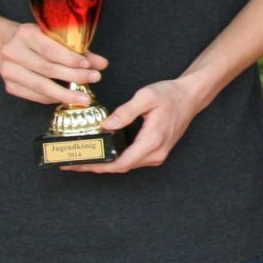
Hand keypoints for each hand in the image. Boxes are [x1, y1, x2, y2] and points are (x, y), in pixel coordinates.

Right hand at [0, 23, 107, 107]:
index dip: (70, 59)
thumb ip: (78, 49)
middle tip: (94, 78)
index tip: (89, 65)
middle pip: (47, 68)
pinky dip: (53, 98)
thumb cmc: (37, 39)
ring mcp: (8, 70)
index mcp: (25, 34)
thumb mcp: (54, 36)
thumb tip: (102, 64)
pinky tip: (67, 98)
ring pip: (41, 86)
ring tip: (84, 98)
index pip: (50, 49)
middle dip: (74, 75)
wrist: (4, 44)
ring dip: (65, 93)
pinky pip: (36, 95)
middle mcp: (13, 52)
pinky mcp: (9, 86)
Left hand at [71, 77, 201, 174]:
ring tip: (82, 158)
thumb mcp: (147, 96)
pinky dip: (115, 160)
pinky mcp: (156, 152)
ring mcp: (157, 155)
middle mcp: (156, 153)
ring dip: (104, 164)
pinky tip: (103, 153)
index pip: (121, 162)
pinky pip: (132, 161)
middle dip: (96, 166)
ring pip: (126, 165)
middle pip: (121, 167)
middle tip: (71, 163)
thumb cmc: (171, 95)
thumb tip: (106, 125)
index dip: (98, 166)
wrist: (191, 97)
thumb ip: (126, 111)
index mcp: (153, 140)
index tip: (79, 164)